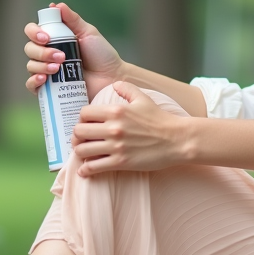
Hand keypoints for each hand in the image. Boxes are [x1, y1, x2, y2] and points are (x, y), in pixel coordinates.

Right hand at [24, 2, 124, 98]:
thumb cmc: (101, 54)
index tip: (46, 37)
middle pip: (30, 49)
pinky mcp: (49, 89)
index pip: (32, 32)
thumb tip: (56, 5)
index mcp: (54, 38)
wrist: (111, 77)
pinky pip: (31, 85)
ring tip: (58, 68)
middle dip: (42, 52)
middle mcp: (47, 54)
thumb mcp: (88, 33)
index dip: (34, 32)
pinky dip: (33, 81)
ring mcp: (47, 71)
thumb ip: (73, 19)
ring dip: (41, 65)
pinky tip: (43, 79)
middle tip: (61, 56)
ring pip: (30, 66)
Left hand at [70, 82, 190, 175]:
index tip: (86, 124)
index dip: (82, 119)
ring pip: (82, 150)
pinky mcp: (121, 163)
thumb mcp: (143, 99)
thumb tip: (115, 84)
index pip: (84, 113)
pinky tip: (86, 170)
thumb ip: (127, 88)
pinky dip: (86, 170)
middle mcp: (113, 128)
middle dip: (77, 136)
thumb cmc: (160, 119)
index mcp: (116, 111)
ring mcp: (116, 147)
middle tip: (82, 139)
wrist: (176, 139)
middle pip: (78, 132)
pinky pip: (94, 167)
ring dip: (80, 152)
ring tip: (85, 153)